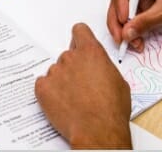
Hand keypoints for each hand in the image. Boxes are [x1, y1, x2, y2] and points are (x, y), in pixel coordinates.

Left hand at [34, 23, 131, 148]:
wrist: (97, 130)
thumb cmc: (111, 109)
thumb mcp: (118, 81)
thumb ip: (103, 67)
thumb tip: (99, 70)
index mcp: (91, 52)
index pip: (79, 31)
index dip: (80, 38)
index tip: (79, 45)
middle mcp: (70, 58)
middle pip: (67, 55)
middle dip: (73, 67)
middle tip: (81, 85)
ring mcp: (55, 72)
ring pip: (56, 71)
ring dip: (61, 81)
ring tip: (73, 99)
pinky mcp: (42, 87)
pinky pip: (43, 84)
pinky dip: (49, 92)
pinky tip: (61, 103)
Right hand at [107, 0, 161, 51]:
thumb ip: (146, 21)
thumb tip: (126, 33)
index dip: (119, 0)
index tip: (124, 18)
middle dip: (118, 19)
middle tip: (119, 37)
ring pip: (124, 9)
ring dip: (125, 27)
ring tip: (131, 42)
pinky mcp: (148, 4)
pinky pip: (134, 16)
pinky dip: (134, 29)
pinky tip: (137, 40)